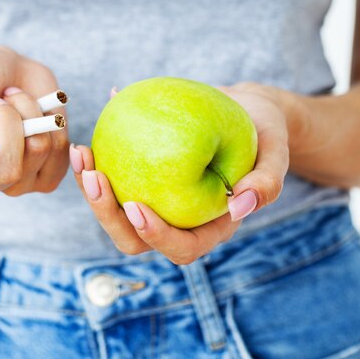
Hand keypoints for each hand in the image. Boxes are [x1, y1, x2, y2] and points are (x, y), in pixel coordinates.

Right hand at [0, 45, 69, 196]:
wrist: (6, 71)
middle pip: (7, 171)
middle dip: (7, 122)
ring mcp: (18, 181)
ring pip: (37, 151)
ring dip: (28, 112)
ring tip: (13, 100)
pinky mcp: (48, 173)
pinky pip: (59, 150)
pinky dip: (49, 120)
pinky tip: (34, 113)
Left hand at [70, 82, 289, 263]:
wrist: (247, 110)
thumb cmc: (266, 132)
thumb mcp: (276, 152)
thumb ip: (267, 182)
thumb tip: (239, 208)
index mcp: (210, 227)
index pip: (181, 248)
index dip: (154, 236)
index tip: (134, 205)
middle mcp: (179, 220)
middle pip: (135, 237)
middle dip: (107, 215)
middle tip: (94, 176)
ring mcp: (158, 200)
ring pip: (116, 209)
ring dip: (92, 187)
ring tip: (82, 152)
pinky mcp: (145, 176)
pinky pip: (117, 174)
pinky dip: (102, 155)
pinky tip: (97, 121)